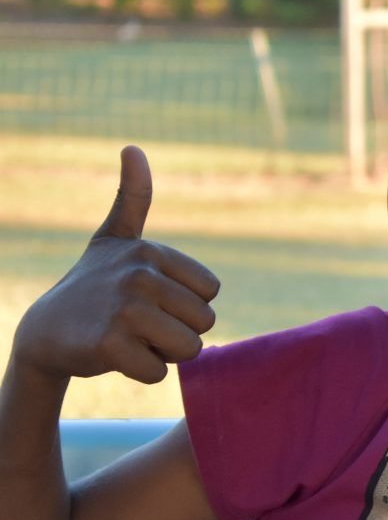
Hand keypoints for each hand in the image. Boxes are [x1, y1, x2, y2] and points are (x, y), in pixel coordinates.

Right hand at [13, 146, 219, 384]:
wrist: (44, 333)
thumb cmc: (92, 285)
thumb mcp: (114, 238)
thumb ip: (133, 197)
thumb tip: (133, 146)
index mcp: (150, 251)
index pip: (211, 293)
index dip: (186, 304)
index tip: (151, 298)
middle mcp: (139, 275)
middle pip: (205, 323)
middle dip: (177, 331)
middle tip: (138, 323)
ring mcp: (125, 310)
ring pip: (189, 349)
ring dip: (163, 353)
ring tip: (130, 337)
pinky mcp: (111, 346)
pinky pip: (161, 372)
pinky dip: (143, 372)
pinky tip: (115, 356)